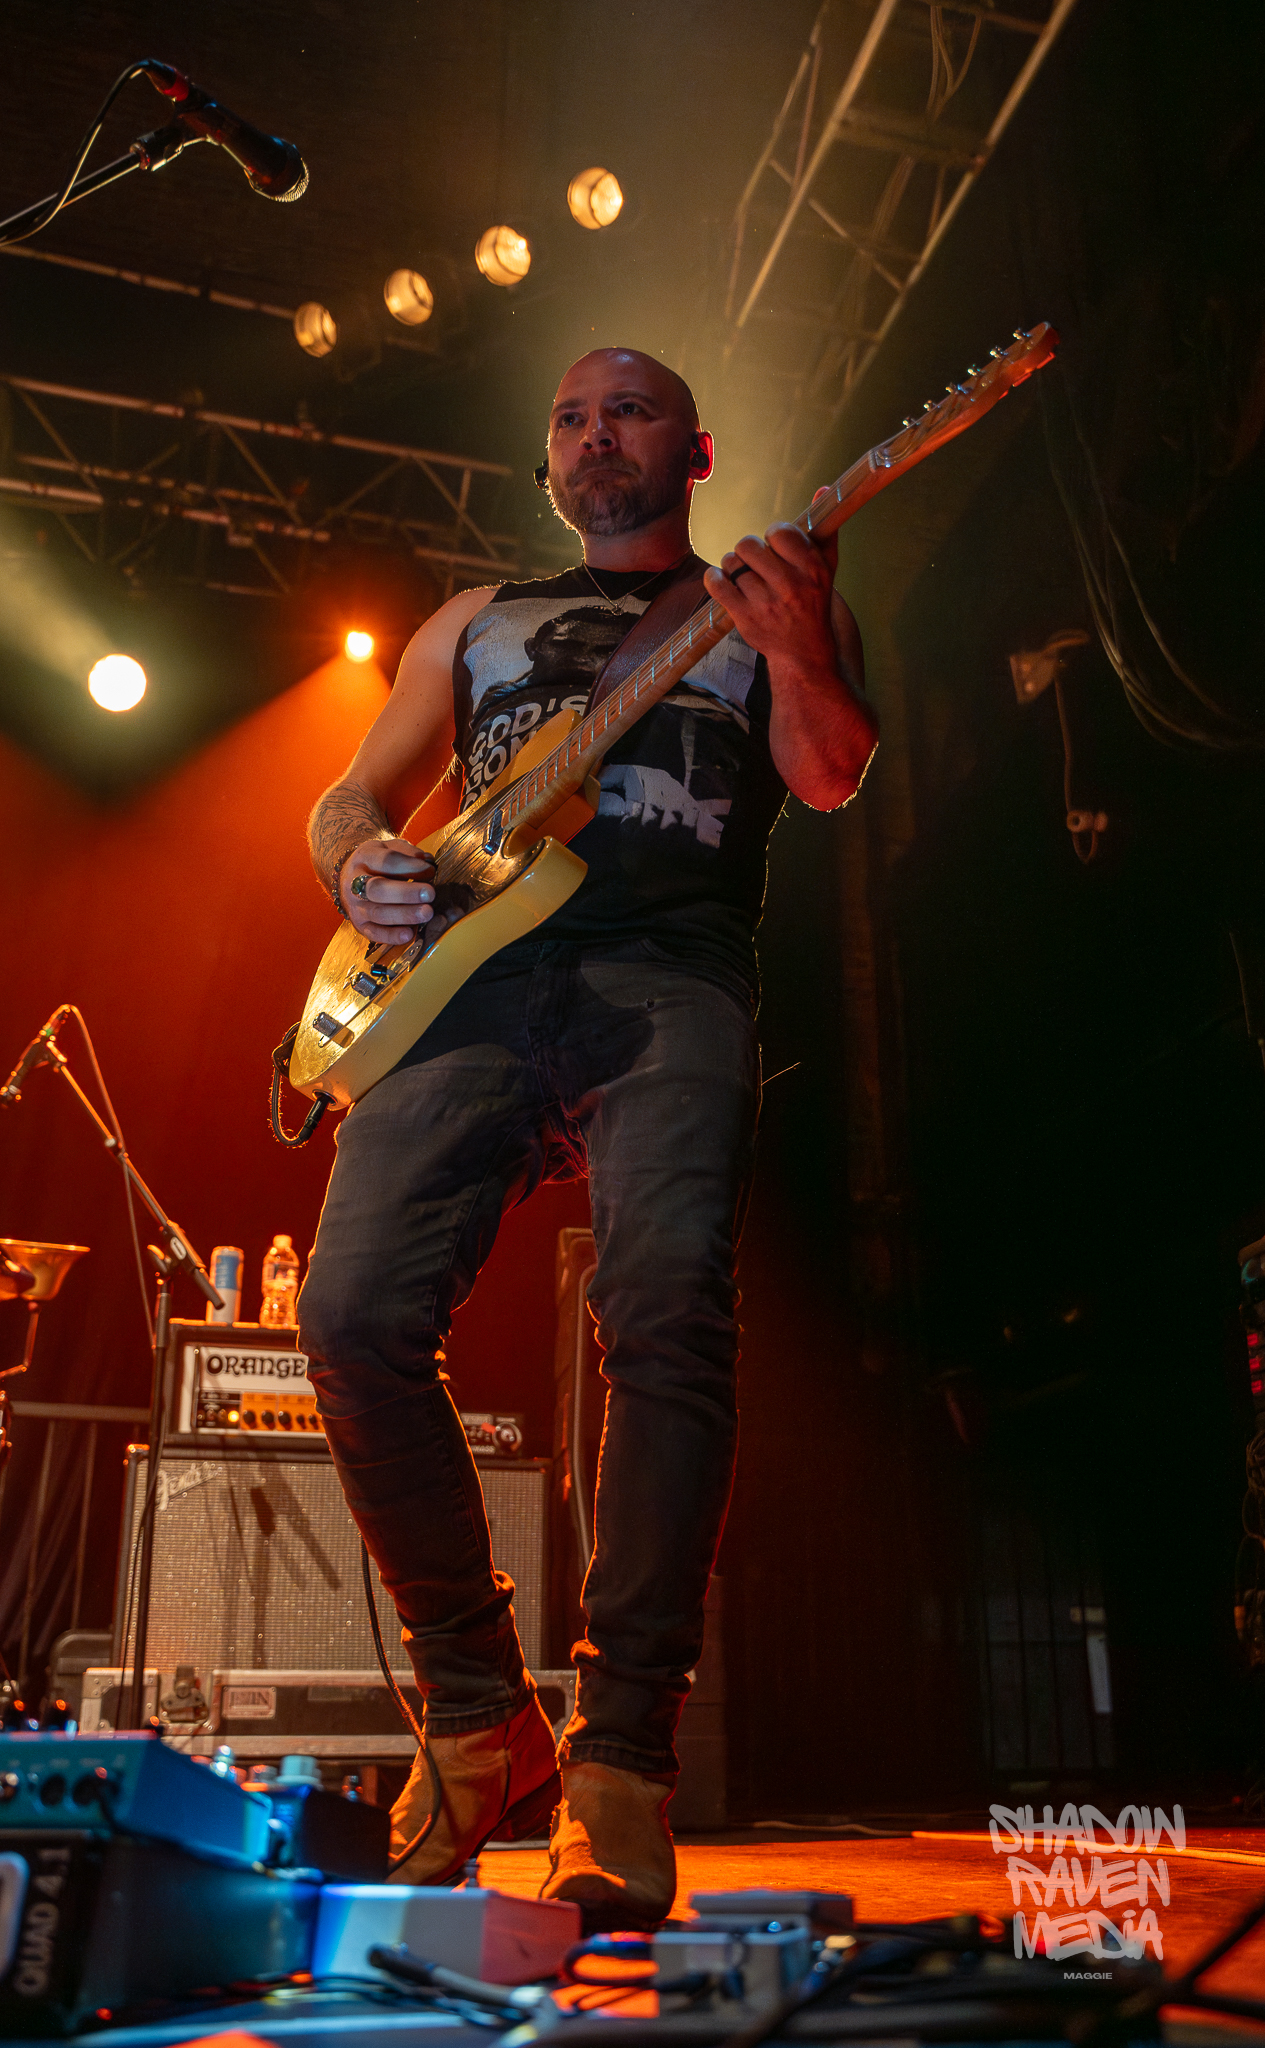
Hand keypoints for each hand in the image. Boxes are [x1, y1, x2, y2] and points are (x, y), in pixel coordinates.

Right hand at [340, 837, 436, 944]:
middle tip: (430, 893)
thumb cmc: (379, 862)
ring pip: (378, 913)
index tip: (430, 870)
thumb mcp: (390, 848)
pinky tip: (409, 934)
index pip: (386, 861)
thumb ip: (408, 852)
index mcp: (365, 858)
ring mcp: (356, 906)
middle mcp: (355, 883)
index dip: (409, 866)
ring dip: (404, 915)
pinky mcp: (360, 925)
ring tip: (427, 913)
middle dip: (406, 893)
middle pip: (378, 889)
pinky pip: (374, 933)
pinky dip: (391, 936)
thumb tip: (427, 861)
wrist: (350, 877)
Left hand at [703, 488, 838, 672]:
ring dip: (733, 566)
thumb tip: (822, 490)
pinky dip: (715, 578)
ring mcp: (765, 603)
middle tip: (756, 563)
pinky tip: (723, 580)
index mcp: (811, 569)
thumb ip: (822, 530)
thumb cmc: (814, 605)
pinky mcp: (744, 617)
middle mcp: (790, 585)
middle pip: (749, 545)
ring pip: (731, 563)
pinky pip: (716, 584)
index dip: (773, 536)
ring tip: (743, 576)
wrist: (804, 653)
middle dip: (749, 550)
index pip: (779, 531)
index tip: (776, 547)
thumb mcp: (827, 568)